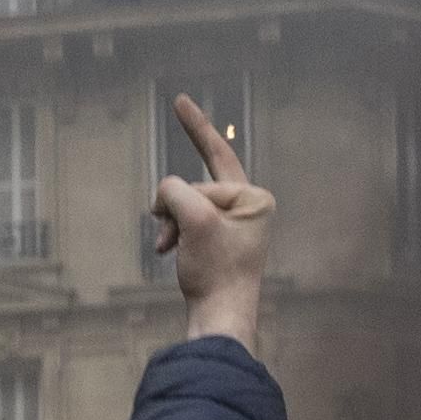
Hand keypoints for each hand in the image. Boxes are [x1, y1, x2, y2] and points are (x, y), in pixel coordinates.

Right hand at [148, 93, 271, 346]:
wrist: (219, 319)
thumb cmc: (215, 271)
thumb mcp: (191, 219)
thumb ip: (173, 190)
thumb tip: (164, 197)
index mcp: (256, 198)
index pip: (210, 172)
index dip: (196, 135)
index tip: (180, 100)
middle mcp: (250, 208)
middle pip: (195, 187)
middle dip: (175, 208)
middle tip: (173, 237)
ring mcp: (234, 225)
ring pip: (185, 205)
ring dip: (170, 224)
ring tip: (168, 249)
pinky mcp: (218, 241)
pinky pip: (185, 221)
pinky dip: (171, 233)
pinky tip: (168, 251)